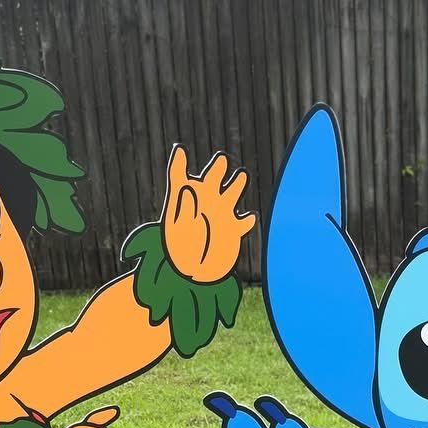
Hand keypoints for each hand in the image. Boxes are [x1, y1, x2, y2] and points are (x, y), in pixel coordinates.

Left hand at [161, 144, 253, 282]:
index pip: (188, 177)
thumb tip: (190, 187)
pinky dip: (247, 219)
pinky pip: (243, 221)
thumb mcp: (178, 222)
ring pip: (231, 194)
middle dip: (218, 169)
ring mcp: (220, 215)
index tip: (189, 153)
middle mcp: (205, 203)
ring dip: (237, 185)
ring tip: (242, 175)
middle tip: (222, 160)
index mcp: (189, 198)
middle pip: (214, 179)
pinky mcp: (231, 231)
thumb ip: (184, 208)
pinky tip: (250, 217)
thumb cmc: (177, 249)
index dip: (187, 164)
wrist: (188, 274)